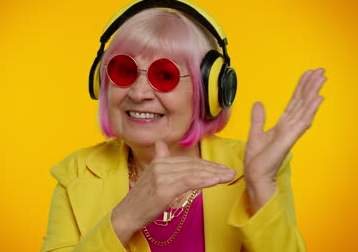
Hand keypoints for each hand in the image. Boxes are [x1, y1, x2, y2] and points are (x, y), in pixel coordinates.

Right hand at [112, 140, 234, 245]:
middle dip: (214, 169)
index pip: (189, 161)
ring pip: (194, 173)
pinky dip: (205, 180)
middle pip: (193, 165)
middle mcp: (160, 165)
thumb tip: (160, 143)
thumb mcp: (149, 175)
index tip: (221, 168)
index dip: (207, 164)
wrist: (127, 214)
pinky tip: (216, 181)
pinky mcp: (164, 188)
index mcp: (159, 161)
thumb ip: (159, 159)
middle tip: (230, 172)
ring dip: (214, 174)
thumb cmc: (141, 199)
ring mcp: (162, 176)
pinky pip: (189, 182)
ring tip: (228, 176)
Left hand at [244, 69, 325, 210]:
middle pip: (302, 102)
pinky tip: (318, 98)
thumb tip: (258, 103)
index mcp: (282, 125)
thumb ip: (259, 119)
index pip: (294, 102)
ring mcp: (291, 132)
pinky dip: (310, 109)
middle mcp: (289, 126)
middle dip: (311, 85)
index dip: (302, 88)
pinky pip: (302, 121)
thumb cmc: (257, 160)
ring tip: (322, 78)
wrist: (255, 175)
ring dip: (313, 92)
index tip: (309, 74)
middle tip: (321, 70)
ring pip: (305, 108)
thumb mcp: (255, 134)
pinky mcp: (289, 139)